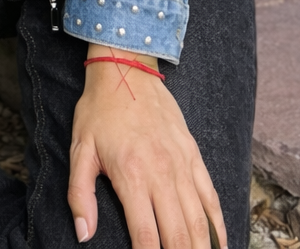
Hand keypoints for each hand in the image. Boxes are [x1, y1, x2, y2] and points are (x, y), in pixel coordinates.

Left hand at [68, 48, 224, 248]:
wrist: (126, 69)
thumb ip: (80, 195)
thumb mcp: (80, 150)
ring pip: (199, 221)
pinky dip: (217, 225)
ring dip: (201, 248)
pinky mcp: (194, 156)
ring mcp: (182, 165)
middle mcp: (162, 174)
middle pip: (178, 236)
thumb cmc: (99, 111)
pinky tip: (219, 245)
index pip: (146, 238)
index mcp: (132, 177)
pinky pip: (211, 197)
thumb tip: (83, 234)